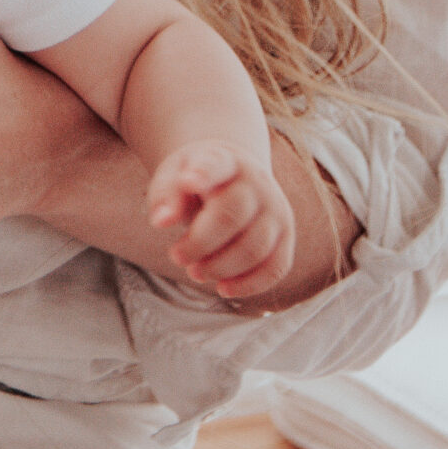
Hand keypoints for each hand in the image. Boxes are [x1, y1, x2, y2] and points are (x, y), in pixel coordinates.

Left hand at [150, 141, 295, 298]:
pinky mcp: (286, 236)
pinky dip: (250, 284)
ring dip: (222, 267)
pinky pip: (276, 267)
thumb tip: (160, 222)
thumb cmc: (196, 179)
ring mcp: (276, 210)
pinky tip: (223, 288)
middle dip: (200, 243)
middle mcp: (257, 183)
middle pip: (231, 215)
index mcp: (225, 160)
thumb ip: (165, 195)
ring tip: (194, 272)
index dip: (203, 173)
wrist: (233, 176)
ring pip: (255, 247)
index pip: (215, 164)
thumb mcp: (173, 176)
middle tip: (176, 256)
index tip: (187, 181)